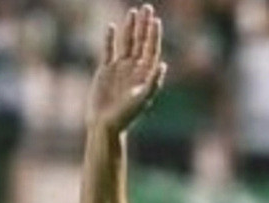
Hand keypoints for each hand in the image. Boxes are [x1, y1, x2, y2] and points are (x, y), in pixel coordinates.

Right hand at [86, 4, 167, 134]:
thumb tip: (163, 64)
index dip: (153, 34)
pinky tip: (111, 26)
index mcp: (145, 74)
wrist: (105, 124)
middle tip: (147, 8)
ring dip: (130, 27)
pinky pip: (108, 50)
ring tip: (132, 11)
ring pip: (126, 43)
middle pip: (141, 42)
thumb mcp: (142, 99)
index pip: (151, 49)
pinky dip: (109, 39)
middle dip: (144, 25)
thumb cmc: (126, 115)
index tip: (155, 20)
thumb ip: (153, 82)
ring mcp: (120, 68)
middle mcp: (134, 69)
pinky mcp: (105, 70)